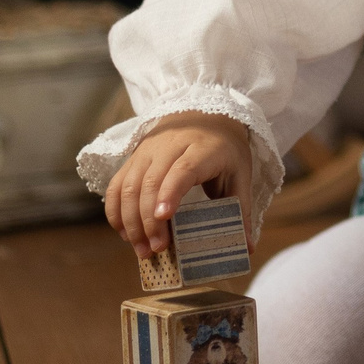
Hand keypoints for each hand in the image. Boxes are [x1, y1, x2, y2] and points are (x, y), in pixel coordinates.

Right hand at [103, 113, 252, 257]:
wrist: (205, 114)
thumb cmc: (225, 149)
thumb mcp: (240, 174)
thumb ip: (241, 209)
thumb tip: (247, 248)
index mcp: (203, 148)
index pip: (183, 169)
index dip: (171, 192)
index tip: (164, 217)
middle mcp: (170, 146)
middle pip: (151, 182)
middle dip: (149, 220)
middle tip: (156, 249)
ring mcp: (147, 150)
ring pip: (129, 185)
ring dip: (130, 220)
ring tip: (141, 249)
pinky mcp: (133, 157)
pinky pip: (117, 184)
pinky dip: (116, 211)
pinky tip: (125, 233)